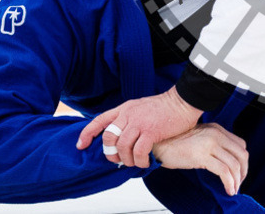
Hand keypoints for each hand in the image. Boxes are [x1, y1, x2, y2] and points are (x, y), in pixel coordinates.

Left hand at [77, 88, 202, 167]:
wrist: (183, 101)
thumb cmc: (165, 107)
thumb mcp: (141, 107)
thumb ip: (130, 118)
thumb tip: (123, 138)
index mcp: (125, 108)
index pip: (100, 120)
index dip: (87, 133)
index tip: (81, 145)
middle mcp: (129, 114)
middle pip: (108, 137)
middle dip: (110, 153)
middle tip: (118, 160)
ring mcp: (139, 122)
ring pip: (122, 146)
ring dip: (127, 159)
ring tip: (135, 163)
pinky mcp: (151, 131)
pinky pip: (139, 151)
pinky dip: (140, 160)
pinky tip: (145, 162)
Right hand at [153, 123, 248, 195]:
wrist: (157, 143)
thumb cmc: (174, 144)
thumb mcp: (198, 139)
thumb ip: (212, 144)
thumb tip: (223, 161)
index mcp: (216, 129)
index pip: (240, 144)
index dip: (243, 161)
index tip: (239, 173)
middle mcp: (216, 134)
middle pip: (241, 154)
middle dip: (243, 172)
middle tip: (239, 184)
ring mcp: (210, 143)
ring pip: (234, 164)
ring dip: (237, 180)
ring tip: (233, 190)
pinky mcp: (202, 155)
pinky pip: (223, 171)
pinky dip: (229, 182)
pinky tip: (228, 189)